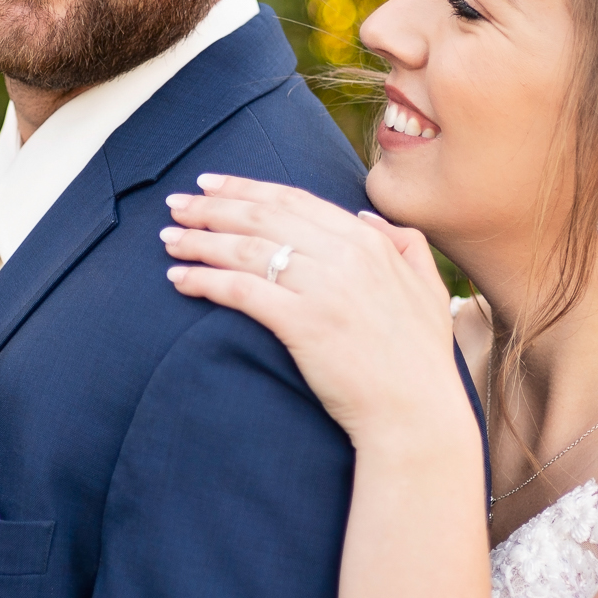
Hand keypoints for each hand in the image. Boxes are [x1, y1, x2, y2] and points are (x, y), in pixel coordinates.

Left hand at [163, 174, 470, 456]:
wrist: (416, 414)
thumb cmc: (420, 359)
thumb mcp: (429, 288)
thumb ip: (406, 243)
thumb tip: (365, 216)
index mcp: (370, 241)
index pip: (294, 199)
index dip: (246, 187)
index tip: (212, 183)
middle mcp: (345, 256)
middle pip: (263, 217)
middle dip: (212, 207)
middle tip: (176, 204)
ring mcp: (324, 288)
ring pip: (247, 249)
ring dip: (200, 240)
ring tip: (168, 240)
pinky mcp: (303, 323)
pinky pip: (242, 290)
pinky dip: (205, 280)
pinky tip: (179, 279)